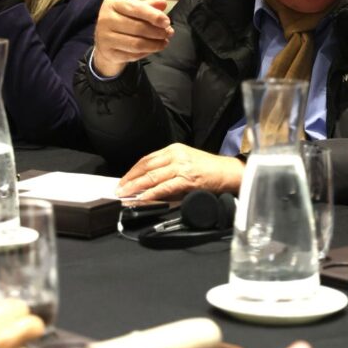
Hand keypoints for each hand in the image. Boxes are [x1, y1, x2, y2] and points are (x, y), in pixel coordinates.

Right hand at [92, 0, 172, 77]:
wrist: (105, 38)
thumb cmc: (123, 18)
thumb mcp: (134, 8)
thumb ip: (149, 6)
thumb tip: (163, 3)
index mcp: (113, 3)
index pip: (136, 9)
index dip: (154, 16)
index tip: (167, 22)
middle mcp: (105, 19)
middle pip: (138, 28)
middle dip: (157, 32)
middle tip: (169, 33)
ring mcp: (105, 37)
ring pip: (137, 44)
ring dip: (155, 44)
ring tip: (164, 42)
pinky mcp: (109, 53)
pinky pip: (133, 55)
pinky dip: (147, 52)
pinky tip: (153, 48)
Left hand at [117, 143, 244, 199]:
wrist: (228, 172)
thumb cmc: (209, 169)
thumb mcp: (186, 161)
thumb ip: (168, 169)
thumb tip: (148, 183)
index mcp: (174, 149)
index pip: (147, 159)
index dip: (133, 170)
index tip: (124, 180)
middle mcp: (176, 155)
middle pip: (146, 167)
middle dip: (130, 179)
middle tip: (119, 188)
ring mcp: (181, 167)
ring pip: (152, 177)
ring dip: (136, 187)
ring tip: (126, 195)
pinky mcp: (187, 179)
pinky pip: (165, 187)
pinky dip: (151, 193)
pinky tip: (143, 198)